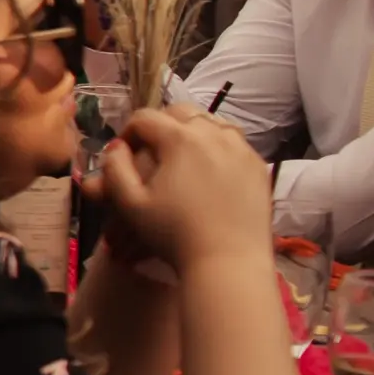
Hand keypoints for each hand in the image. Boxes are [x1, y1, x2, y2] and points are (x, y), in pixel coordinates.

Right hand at [94, 105, 273, 272]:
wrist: (228, 263)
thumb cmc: (174, 234)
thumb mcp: (130, 204)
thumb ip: (114, 168)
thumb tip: (116, 147)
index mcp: (179, 137)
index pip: (144, 117)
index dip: (127, 132)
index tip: (124, 155)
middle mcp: (213, 133)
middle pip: (180, 111)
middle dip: (162, 125)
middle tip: (154, 152)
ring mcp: (241, 149)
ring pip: (211, 122)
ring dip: (192, 132)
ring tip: (184, 157)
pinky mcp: (259, 166)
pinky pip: (235, 142)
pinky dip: (219, 146)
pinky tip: (211, 169)